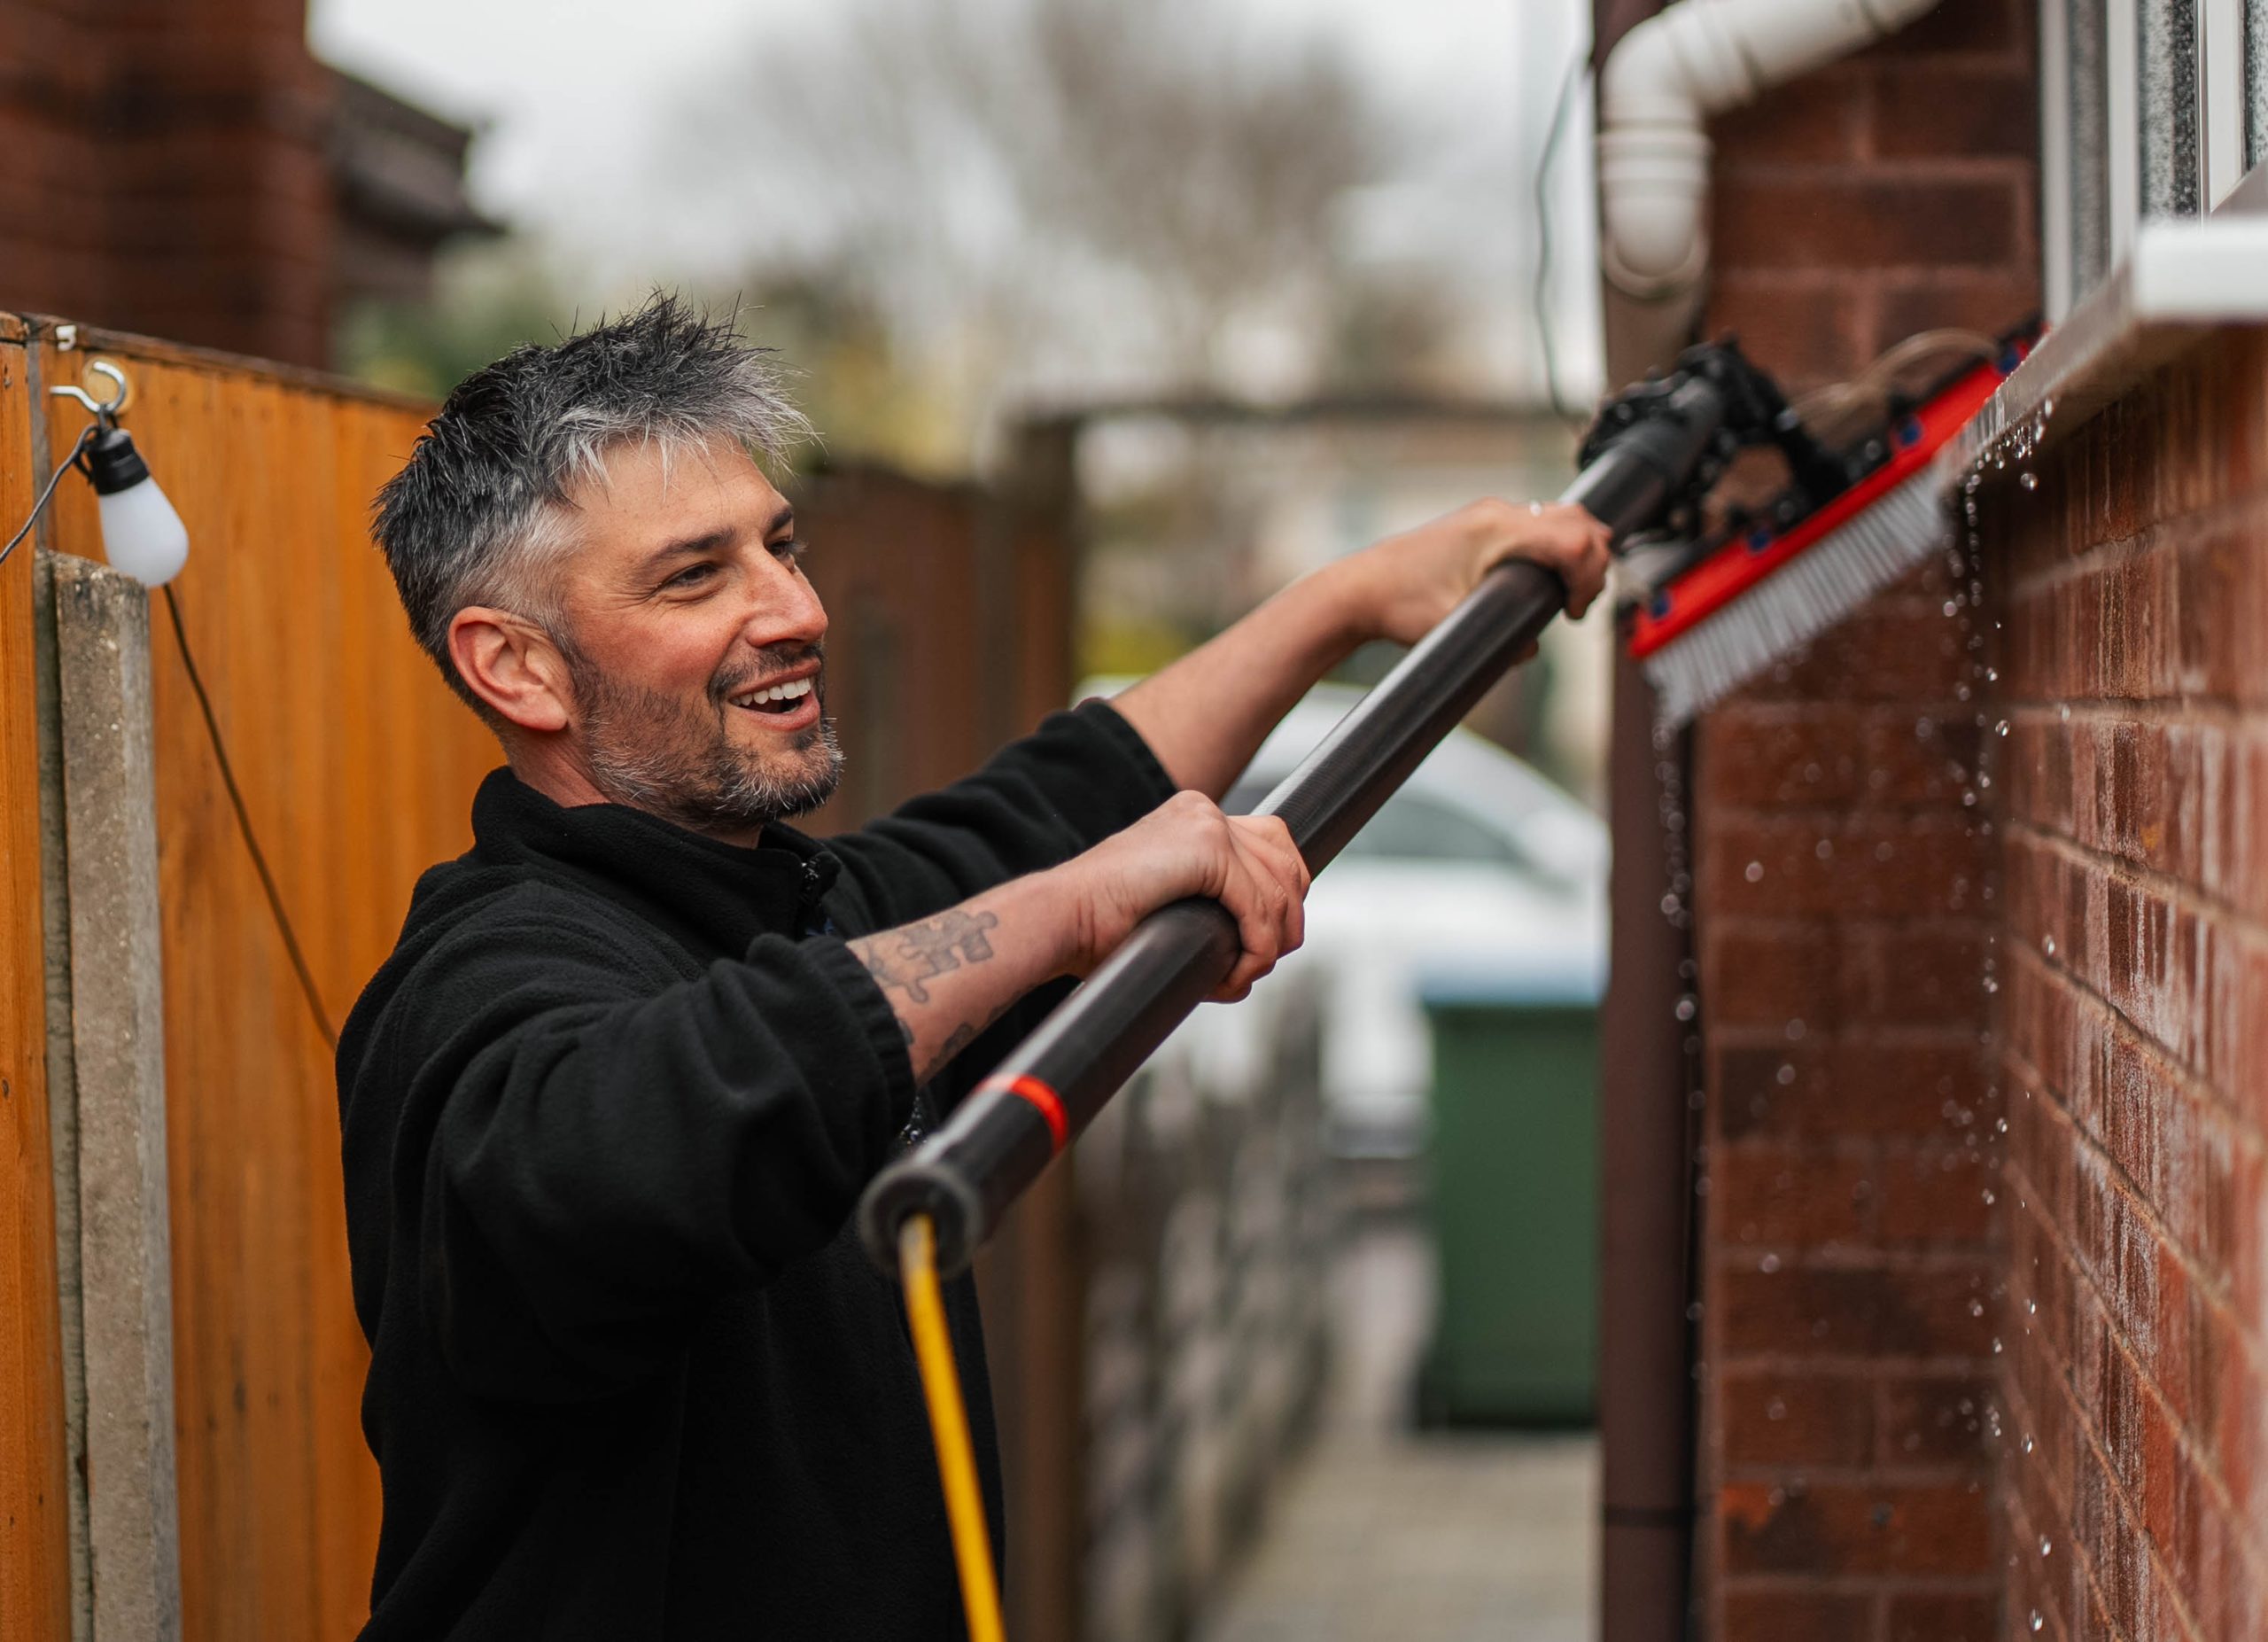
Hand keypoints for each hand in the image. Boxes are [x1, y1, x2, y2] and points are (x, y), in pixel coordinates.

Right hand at [1057, 791, 1310, 1002]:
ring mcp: (1206, 823)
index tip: (1267, 942)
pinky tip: (1234, 973)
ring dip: (1269, 945)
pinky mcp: (1207, 847)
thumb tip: (1260, 949)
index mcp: (1193, 818)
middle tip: (1259, 964)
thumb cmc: (1099, 931)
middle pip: (1287, 861)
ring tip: (1238, 976)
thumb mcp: (1169, 912)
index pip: (1272, 844)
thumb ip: (1211, 914)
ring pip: (1278, 888)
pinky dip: (1256, 948)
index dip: (1282, 895)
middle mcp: (1203, 811)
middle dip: (1286, 920)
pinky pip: (1259, 906)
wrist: (1061, 920)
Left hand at [1337, 498, 1613, 648]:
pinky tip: (1545, 580)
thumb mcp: (1454, 627)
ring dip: (1578, 552)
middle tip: (1578, 604)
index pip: (1574, 539)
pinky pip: (1538, 524)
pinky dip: (1556, 547)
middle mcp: (1497, 514)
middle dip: (1593, 562)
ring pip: (1561, 518)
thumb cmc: (1397, 603)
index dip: (1589, 576)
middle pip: (1578, 520)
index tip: (1575, 612)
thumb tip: (1532, 647)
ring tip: (1568, 593)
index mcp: (1496, 529)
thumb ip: (1502, 641)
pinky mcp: (1481, 526)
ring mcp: (1489, 516)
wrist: (1358, 590)